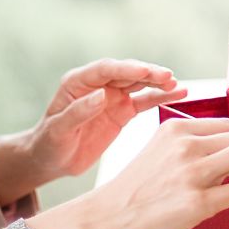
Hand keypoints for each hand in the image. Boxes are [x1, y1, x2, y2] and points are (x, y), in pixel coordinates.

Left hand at [0, 58, 186, 205]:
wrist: (51, 159)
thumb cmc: (49, 143)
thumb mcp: (58, 130)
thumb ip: (78, 112)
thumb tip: (102, 95)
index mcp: (78, 82)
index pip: (106, 69)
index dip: (126, 69)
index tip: (145, 71)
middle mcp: (98, 84)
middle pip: (126, 73)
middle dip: (147, 73)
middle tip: (167, 77)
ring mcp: (113, 96)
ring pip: (139, 84)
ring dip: (158, 83)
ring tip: (177, 85)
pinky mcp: (123, 111)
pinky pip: (145, 101)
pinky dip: (161, 97)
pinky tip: (179, 93)